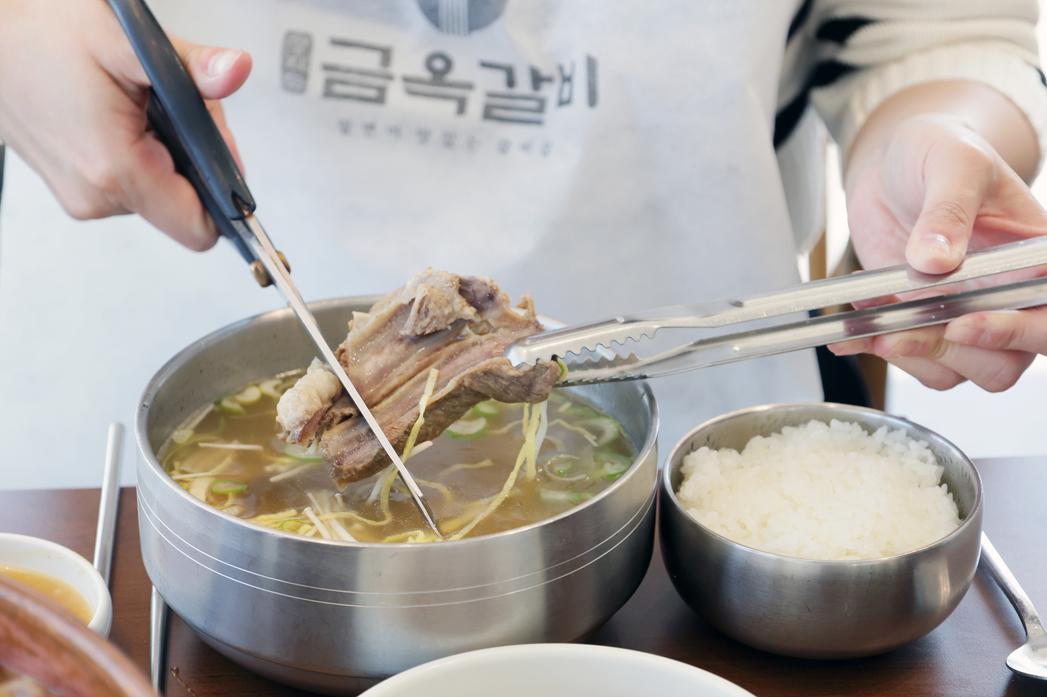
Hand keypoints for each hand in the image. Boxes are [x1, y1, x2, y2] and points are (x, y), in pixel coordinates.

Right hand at [0, 0, 251, 249]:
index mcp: (116, 171)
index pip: (201, 228)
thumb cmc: (44, 35)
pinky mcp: (78, 189)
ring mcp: (84, 198)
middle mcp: (98, 197)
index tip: (217, 149)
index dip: (224, 191)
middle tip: (172, 103)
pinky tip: (122, 112)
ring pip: (164, 191)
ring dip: (171, 149)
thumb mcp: (125, 38)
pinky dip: (145, 150)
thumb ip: (190, 66)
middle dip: (197, 155)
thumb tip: (236, 71)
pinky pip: (136, 182)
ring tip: (140, 101)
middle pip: (188, 204)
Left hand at [833, 113, 1046, 391]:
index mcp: (1036, 259)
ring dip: (912, 355)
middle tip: (907, 328)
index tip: (967, 321)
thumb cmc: (939, 152)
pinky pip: (912, 360)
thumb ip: (948, 210)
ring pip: (957, 371)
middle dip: (957, 353)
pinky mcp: (921, 321)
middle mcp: (1007, 297)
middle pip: (1006, 363)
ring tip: (873, 320)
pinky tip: (854, 326)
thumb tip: (935, 260)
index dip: (1020, 331)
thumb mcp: (952, 163)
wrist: (891, 165)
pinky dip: (879, 349)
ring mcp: (963, 313)